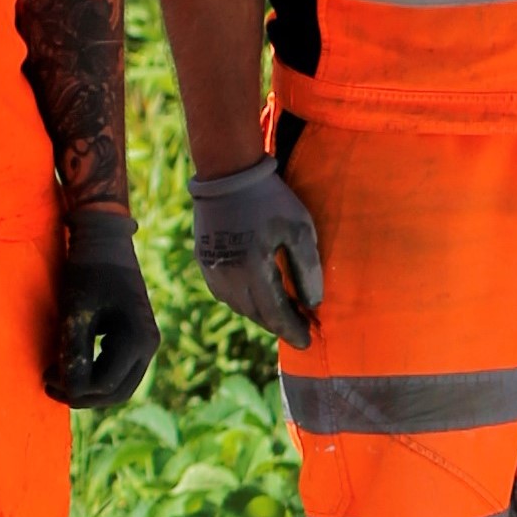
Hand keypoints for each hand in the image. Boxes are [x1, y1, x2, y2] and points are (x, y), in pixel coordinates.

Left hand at [48, 219, 160, 412]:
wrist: (105, 241)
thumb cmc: (88, 271)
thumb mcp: (76, 310)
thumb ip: (73, 351)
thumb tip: (68, 388)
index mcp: (136, 340)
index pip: (105, 384)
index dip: (74, 389)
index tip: (45, 377)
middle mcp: (148, 346)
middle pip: (117, 393)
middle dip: (83, 396)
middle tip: (50, 386)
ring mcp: (146, 343)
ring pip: (120, 385)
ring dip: (90, 389)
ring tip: (59, 379)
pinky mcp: (138, 338)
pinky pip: (120, 370)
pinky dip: (97, 375)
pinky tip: (74, 365)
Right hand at [190, 154, 323, 345]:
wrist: (227, 173)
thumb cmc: (269, 198)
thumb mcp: (300, 229)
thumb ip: (308, 268)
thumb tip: (313, 303)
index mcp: (252, 270)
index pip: (275, 314)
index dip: (292, 330)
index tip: (308, 343)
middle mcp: (228, 277)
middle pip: (257, 315)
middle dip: (280, 325)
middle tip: (301, 328)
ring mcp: (211, 270)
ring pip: (239, 306)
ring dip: (261, 314)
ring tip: (283, 313)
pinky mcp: (203, 260)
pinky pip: (225, 293)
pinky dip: (244, 300)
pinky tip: (258, 296)